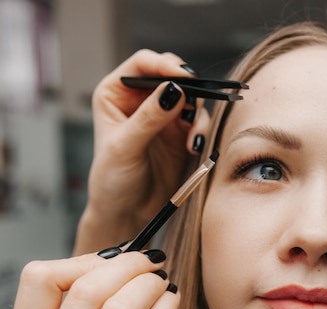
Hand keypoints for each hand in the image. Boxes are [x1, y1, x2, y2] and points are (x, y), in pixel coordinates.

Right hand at [4, 250, 179, 308]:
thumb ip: (81, 301)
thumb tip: (122, 253)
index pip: (39, 279)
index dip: (83, 260)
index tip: (110, 259)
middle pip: (88, 291)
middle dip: (128, 264)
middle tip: (149, 261)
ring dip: (150, 283)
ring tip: (159, 281)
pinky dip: (168, 304)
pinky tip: (170, 300)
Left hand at [75, 49, 210, 254]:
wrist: (129, 213)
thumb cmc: (113, 182)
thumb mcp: (125, 147)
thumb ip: (149, 118)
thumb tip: (173, 90)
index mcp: (116, 94)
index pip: (143, 65)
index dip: (164, 65)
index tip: (183, 77)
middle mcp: (142, 100)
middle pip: (172, 75)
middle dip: (188, 87)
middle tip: (195, 102)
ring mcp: (165, 116)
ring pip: (191, 98)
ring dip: (196, 114)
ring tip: (192, 139)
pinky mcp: (182, 134)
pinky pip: (200, 122)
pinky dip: (201, 131)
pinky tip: (193, 147)